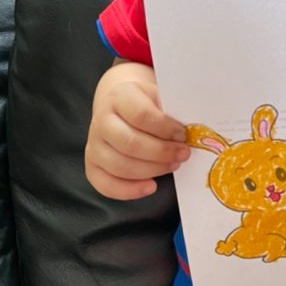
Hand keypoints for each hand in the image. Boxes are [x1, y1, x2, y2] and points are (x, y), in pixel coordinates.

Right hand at [85, 60, 189, 199]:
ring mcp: (93, 144)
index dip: (165, 128)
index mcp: (119, 97)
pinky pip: (105, 184)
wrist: (119, 102)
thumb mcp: (157, 94)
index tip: (183, 134)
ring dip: (152, 170)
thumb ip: (171, 109)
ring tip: (173, 165)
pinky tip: (151, 186)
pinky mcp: (91, 165)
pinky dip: (129, 190)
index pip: (141, 115)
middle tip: (183, 154)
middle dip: (161, 152)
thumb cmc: (145, 100)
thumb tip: (193, 131)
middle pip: (130, 143)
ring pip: (119, 165)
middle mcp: (101, 120)